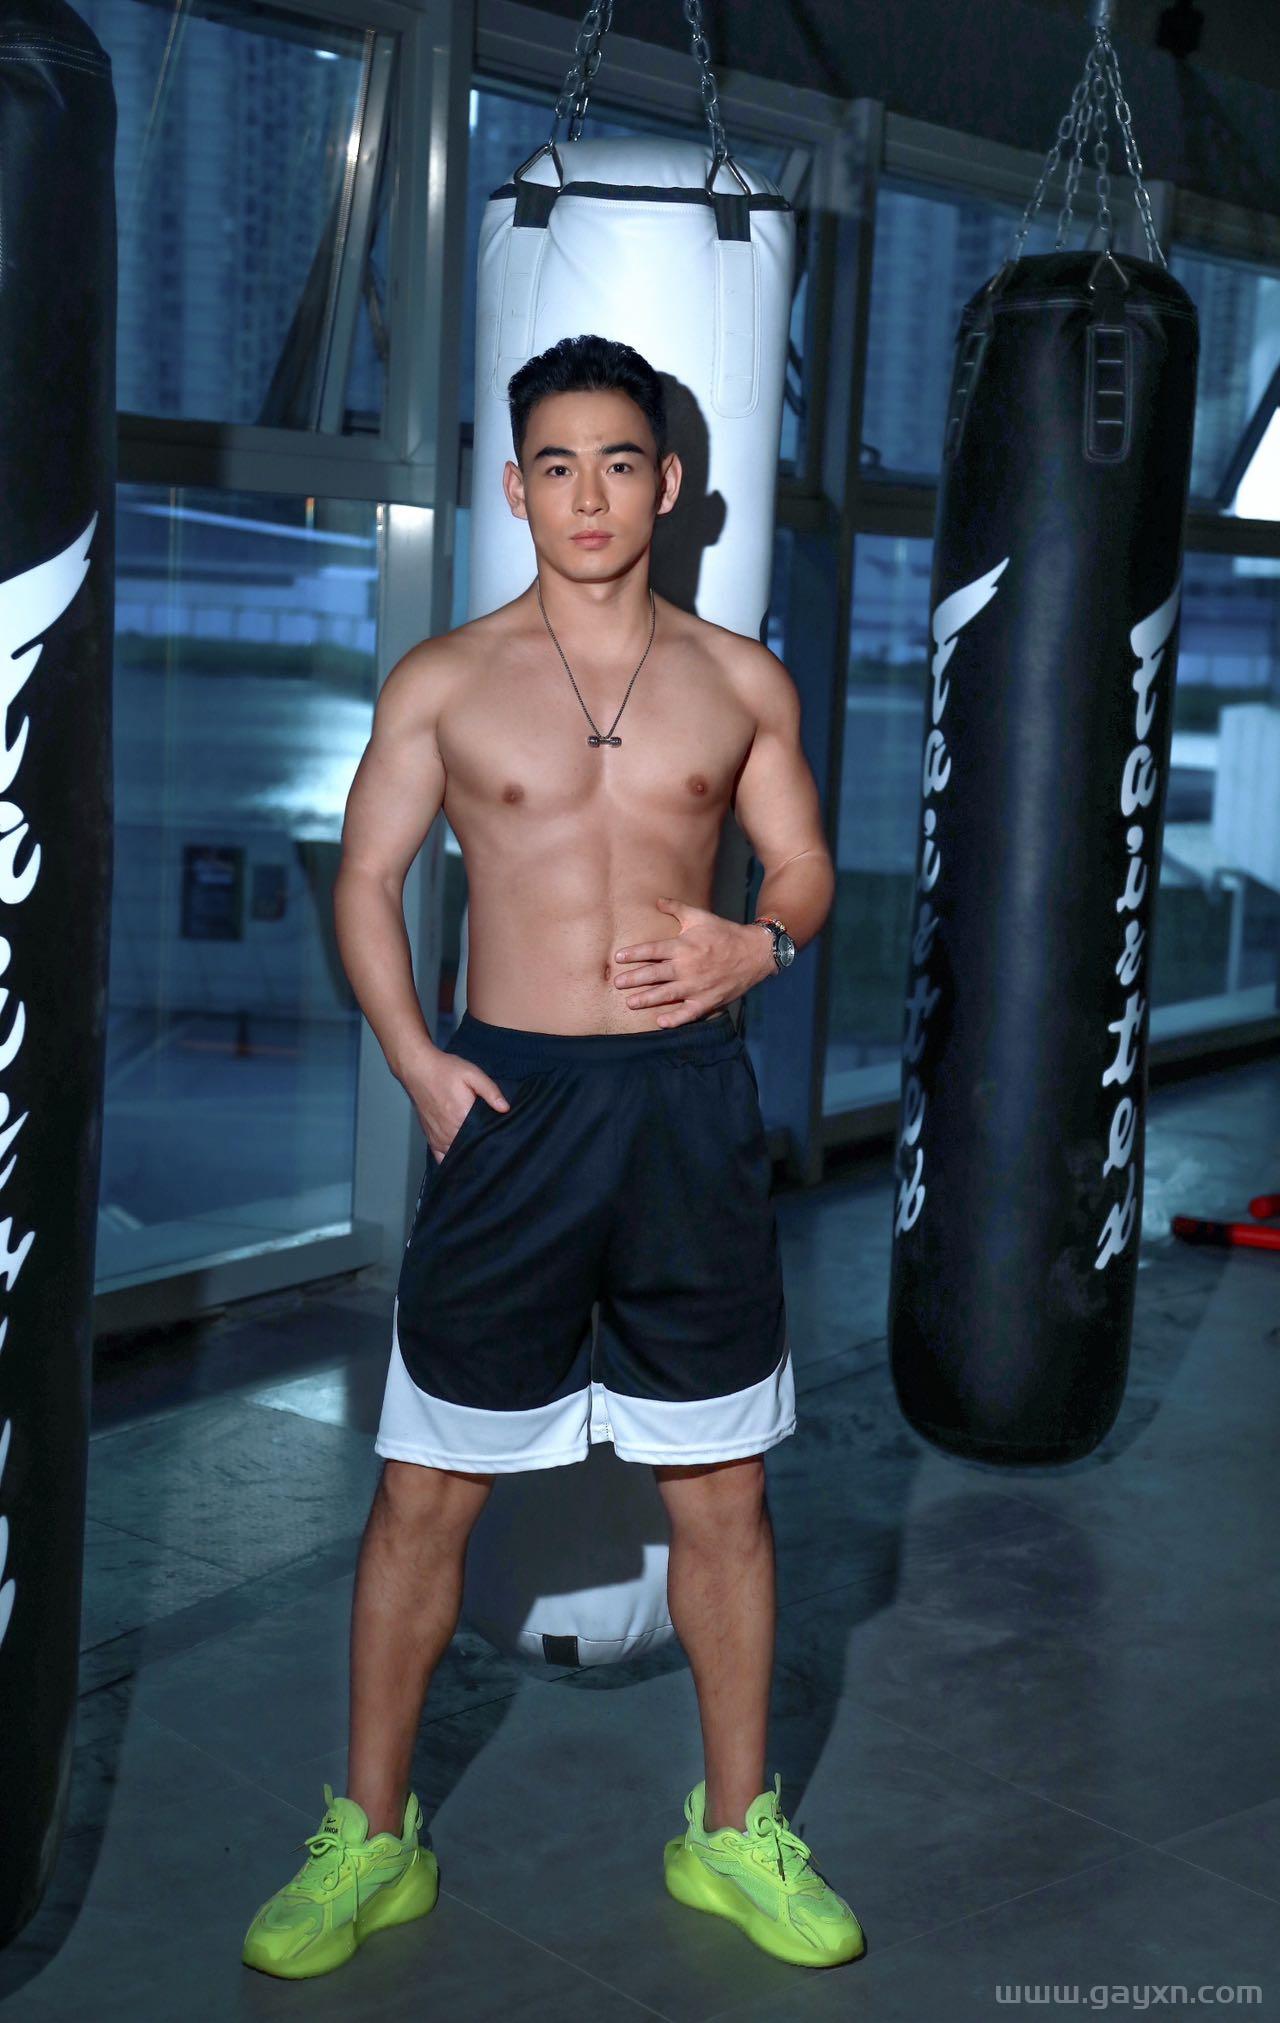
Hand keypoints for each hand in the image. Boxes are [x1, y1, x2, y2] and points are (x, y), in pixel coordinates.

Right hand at [407, 1054, 509, 1164]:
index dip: (493, 1140)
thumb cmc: (446, 1070)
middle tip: (492, 1143)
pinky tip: (460, 1157)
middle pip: (471, 1148)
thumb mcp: (472, 1074)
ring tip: (479, 1150)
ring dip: (468, 1154)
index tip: (501, 1138)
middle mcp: (449, 1132)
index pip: (483, 1138)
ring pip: (457, 1156)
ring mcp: (438, 1138)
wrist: (418, 1069)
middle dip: (482, 1148)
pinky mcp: (430, 1138)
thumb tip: (505, 1109)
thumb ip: (490, 1091)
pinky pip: (440, 1158)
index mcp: (462, 1118)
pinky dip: (451, 1159)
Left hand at [612, 897, 773, 1027]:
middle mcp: (687, 967)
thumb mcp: (700, 917)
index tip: (618, 957)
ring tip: (629, 1003)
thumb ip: (677, 909)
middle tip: (616, 983)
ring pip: (666, 994)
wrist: (755, 953)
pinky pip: (688, 1013)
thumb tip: (657, 900)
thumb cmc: (725, 933)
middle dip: (633, 979)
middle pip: (654, 974)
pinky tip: (660, 1022)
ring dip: (646, 999)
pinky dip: (675, 1019)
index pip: (652, 949)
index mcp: (683, 946)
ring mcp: (697, 986)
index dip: (634, 953)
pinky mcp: (708, 1000)